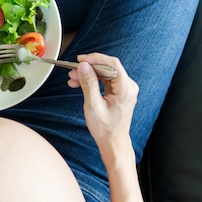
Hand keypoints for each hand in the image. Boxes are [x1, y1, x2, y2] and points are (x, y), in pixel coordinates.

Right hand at [68, 53, 138, 167]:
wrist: (113, 142)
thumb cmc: (106, 129)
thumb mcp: (93, 105)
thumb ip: (88, 84)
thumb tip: (84, 66)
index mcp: (125, 89)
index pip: (112, 64)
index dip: (95, 59)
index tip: (81, 60)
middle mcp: (128, 87)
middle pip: (107, 68)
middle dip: (89, 68)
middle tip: (73, 72)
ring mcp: (125, 89)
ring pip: (105, 73)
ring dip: (89, 74)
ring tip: (73, 79)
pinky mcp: (120, 92)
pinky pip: (106, 80)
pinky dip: (93, 81)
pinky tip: (80, 84)